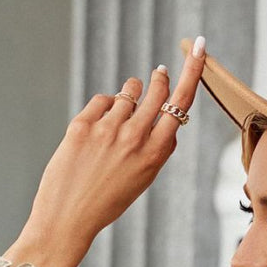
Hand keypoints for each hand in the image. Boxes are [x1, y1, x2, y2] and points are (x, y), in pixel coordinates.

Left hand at [5, 37, 205, 266]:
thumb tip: (171, 120)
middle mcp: (134, 138)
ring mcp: (108, 129)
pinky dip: (103, 109)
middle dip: (160, 78)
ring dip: (130, 94)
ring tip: (121, 115)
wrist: (68, 219)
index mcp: (155, 154)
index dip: (192, 72)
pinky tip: (98, 129)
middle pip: (157, 89)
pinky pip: (102, 100)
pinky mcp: (83, 124)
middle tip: (160, 73)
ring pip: (129, 90)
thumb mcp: (142, 180)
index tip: (199, 47)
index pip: (180, 105)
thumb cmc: (107, 202)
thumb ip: (158, 150)